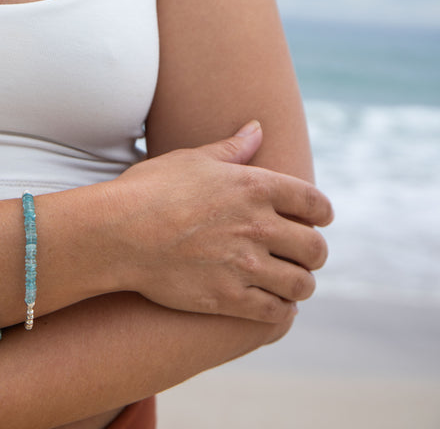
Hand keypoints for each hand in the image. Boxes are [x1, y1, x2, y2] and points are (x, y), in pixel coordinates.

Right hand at [105, 121, 332, 321]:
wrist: (116, 233)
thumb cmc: (149, 190)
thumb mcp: (192, 160)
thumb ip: (232, 148)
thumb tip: (258, 128)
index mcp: (255, 187)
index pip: (315, 203)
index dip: (323, 213)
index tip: (320, 220)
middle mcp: (258, 226)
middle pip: (315, 249)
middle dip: (315, 254)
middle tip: (306, 257)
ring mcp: (245, 265)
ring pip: (300, 284)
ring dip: (301, 285)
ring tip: (292, 284)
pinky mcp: (227, 298)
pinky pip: (274, 311)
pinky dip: (280, 310)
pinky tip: (274, 304)